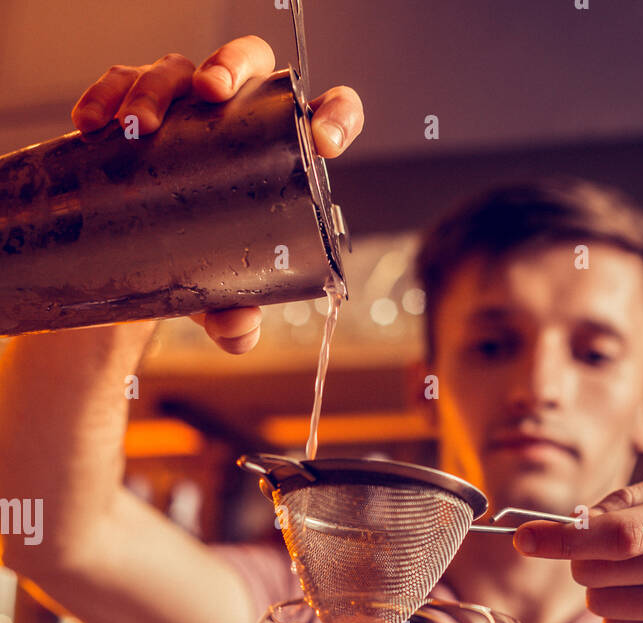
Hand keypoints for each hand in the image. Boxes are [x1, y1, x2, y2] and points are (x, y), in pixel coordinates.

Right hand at [71, 35, 362, 354]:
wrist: (144, 269)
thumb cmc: (202, 268)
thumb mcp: (221, 299)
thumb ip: (236, 322)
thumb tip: (237, 327)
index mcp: (282, 152)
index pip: (327, 113)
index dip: (335, 115)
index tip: (323, 142)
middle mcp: (236, 115)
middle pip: (247, 63)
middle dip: (231, 67)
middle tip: (212, 95)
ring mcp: (183, 106)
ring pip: (177, 69)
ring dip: (156, 88)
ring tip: (139, 127)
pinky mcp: (133, 107)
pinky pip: (119, 83)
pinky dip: (106, 95)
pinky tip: (93, 123)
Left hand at [513, 470, 642, 622]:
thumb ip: (628, 497)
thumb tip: (572, 520)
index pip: (618, 534)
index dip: (563, 538)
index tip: (523, 538)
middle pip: (598, 572)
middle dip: (584, 560)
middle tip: (609, 553)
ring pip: (602, 605)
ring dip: (603, 590)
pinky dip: (623, 617)